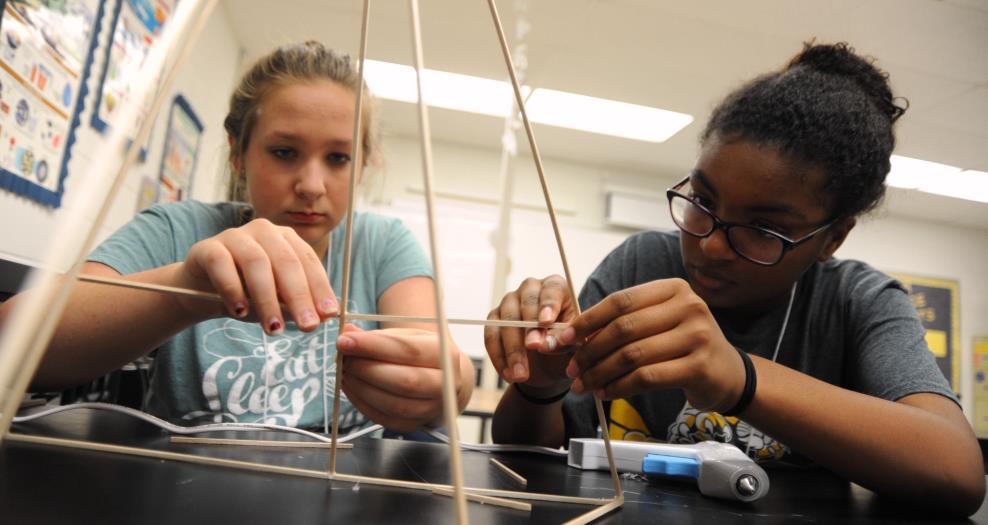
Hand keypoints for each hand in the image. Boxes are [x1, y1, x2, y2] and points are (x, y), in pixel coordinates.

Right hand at [175, 218, 338, 333]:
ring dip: (267, 299)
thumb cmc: (248, 294)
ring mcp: (234, 236)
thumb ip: (298, 304)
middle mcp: (264, 231)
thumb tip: (327, 315)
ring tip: (274, 328)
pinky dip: (232, 289)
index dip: (320, 289)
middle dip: (299, 297)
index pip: (308, 262)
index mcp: (286, 239)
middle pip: (286, 262)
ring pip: (256, 263)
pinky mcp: (207, 248)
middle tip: (308, 326)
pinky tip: (240, 312)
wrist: (202, 291)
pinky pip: (221, 265)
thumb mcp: (278, 301)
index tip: (328, 315)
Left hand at [336, 324, 467, 431]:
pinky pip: (385, 419)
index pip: (409, 351)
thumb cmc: (422, 354)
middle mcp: (444, 384)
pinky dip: (363, 404)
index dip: (374, 347)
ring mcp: (432, 408)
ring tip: (345, 373)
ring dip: (361, 388)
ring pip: (393, 404)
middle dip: (366, 369)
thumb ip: (377, 336)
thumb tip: (347, 331)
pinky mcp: (415, 424)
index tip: (345, 341)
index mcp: (445, 354)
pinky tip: (351, 388)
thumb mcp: (406, 336)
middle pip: (404, 381)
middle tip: (344, 359)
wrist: (442, 379)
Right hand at [484, 275, 574, 391]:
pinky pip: (491, 336)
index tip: (546, 322)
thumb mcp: (574, 345)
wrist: (550, 364)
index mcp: (556, 288)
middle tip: (534, 348)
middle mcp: (530, 289)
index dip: (548, 305)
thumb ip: (565, 341)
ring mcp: (509, 302)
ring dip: (513, 349)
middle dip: (529, 327)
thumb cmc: (567, 346)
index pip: (551, 290)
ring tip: (521, 375)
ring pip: (506, 321)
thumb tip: (545, 344)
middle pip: (526, 302)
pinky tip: (508, 375)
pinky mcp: (494, 319)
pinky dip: (499, 357)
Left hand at [560, 278, 744, 412]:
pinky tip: (606, 392)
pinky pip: (646, 377)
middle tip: (571, 367)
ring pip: (632, 355)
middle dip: (590, 350)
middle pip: (623, 328)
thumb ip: (623, 323)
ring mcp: (697, 336)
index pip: (620, 301)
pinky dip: (619, 386)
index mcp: (673, 289)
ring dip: (600, 372)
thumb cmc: (684, 345)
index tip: (564, 337)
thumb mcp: (659, 323)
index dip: (587, 320)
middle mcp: (689, 306)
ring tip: (583, 384)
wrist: (728, 373)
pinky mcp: (698, 366)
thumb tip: (572, 334)